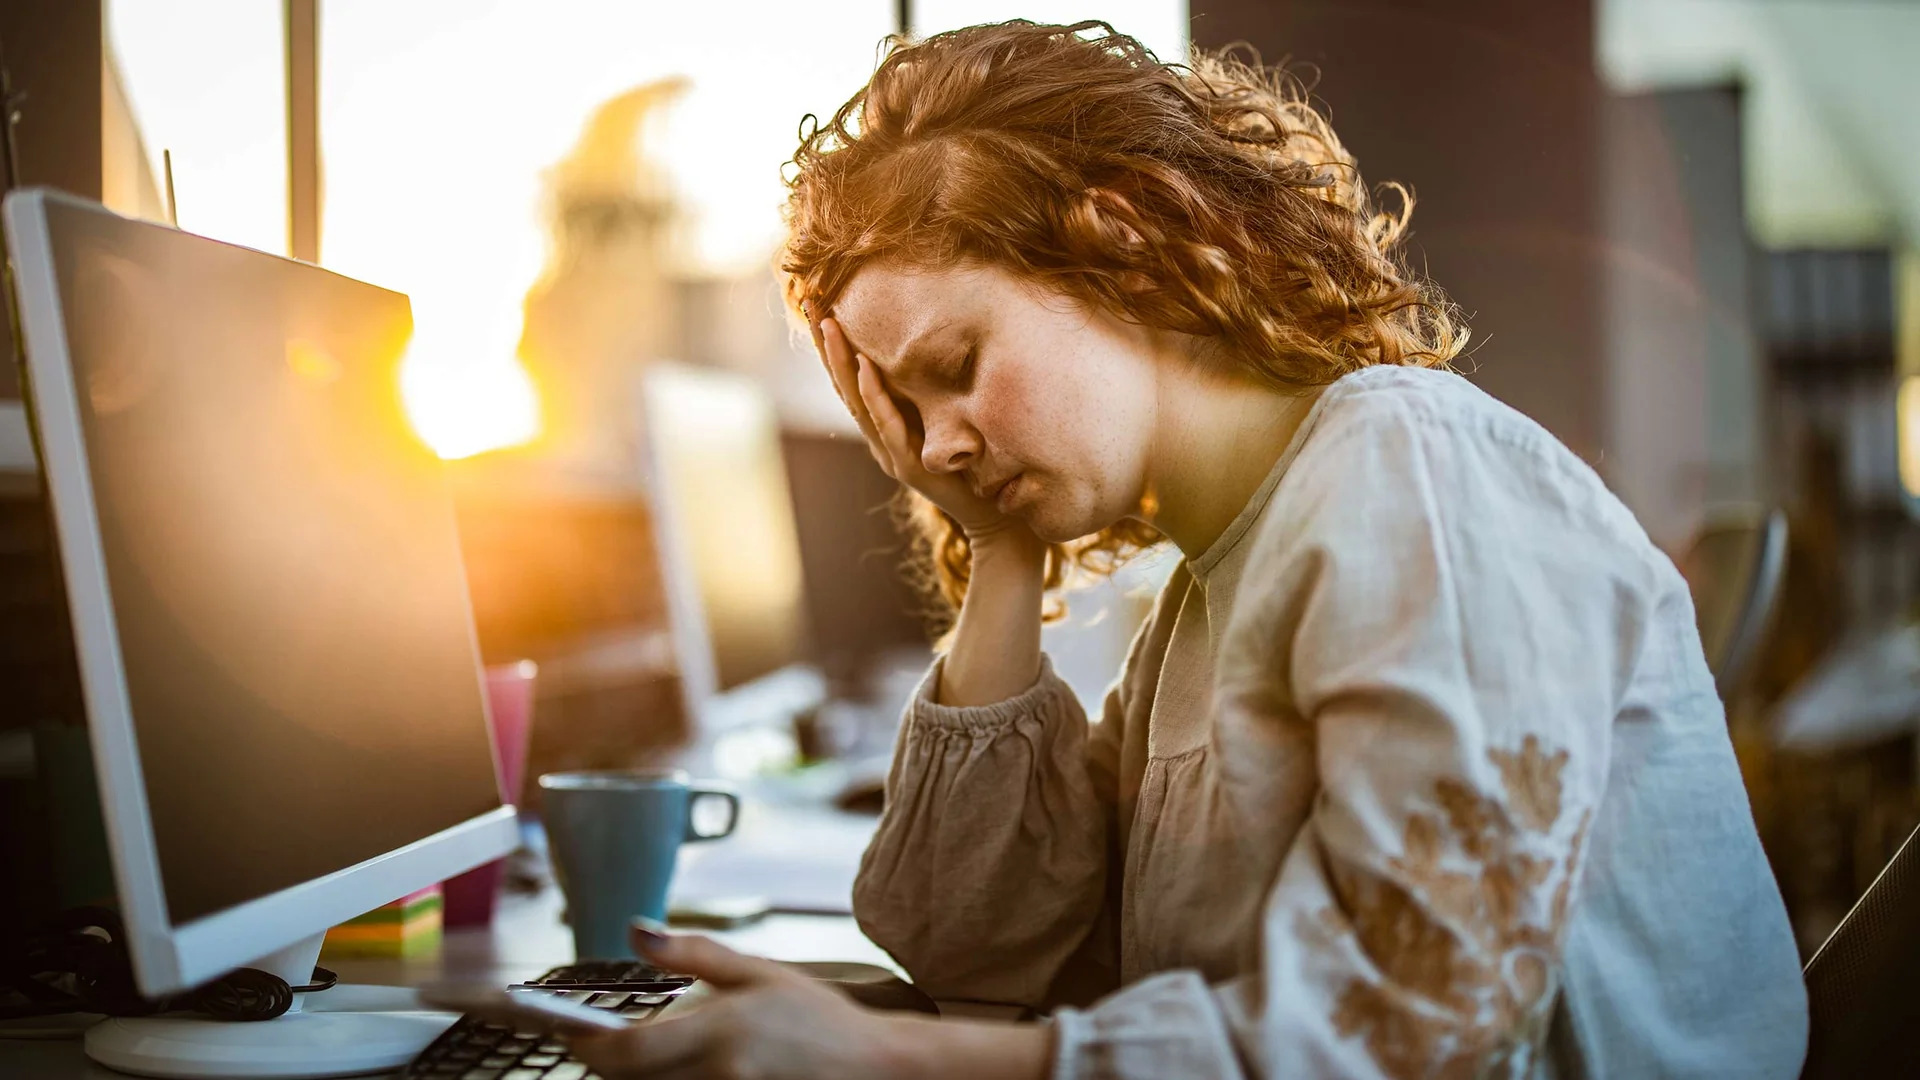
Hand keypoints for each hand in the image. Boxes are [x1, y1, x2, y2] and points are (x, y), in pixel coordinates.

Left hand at [564, 925, 906, 1079]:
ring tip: (642, 1054)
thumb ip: (694, 952)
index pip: (625, 1052)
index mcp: (720, 1031)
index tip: (565, 1029)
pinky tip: (679, 1068)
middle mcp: (718, 1074)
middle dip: (604, 1062)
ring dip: (636, 1076)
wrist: (874, 1068)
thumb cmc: (820, 1020)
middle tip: (596, 1040)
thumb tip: (635, 930)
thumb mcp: (760, 972)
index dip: (583, 1045)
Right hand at [813, 316, 1033, 545]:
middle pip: (844, 386)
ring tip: (828, 325)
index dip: (832, 345)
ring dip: (841, 362)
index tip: (816, 305)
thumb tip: (925, 352)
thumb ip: (926, 397)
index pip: (851, 380)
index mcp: (883, 428)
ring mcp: (890, 453)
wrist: (991, 516)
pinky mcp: (910, 465)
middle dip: (825, 344)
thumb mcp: (943, 422)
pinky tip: (865, 366)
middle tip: (809, 303)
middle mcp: (879, 439)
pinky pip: (888, 424)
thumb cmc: (971, 466)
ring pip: (858, 402)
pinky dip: (875, 394)